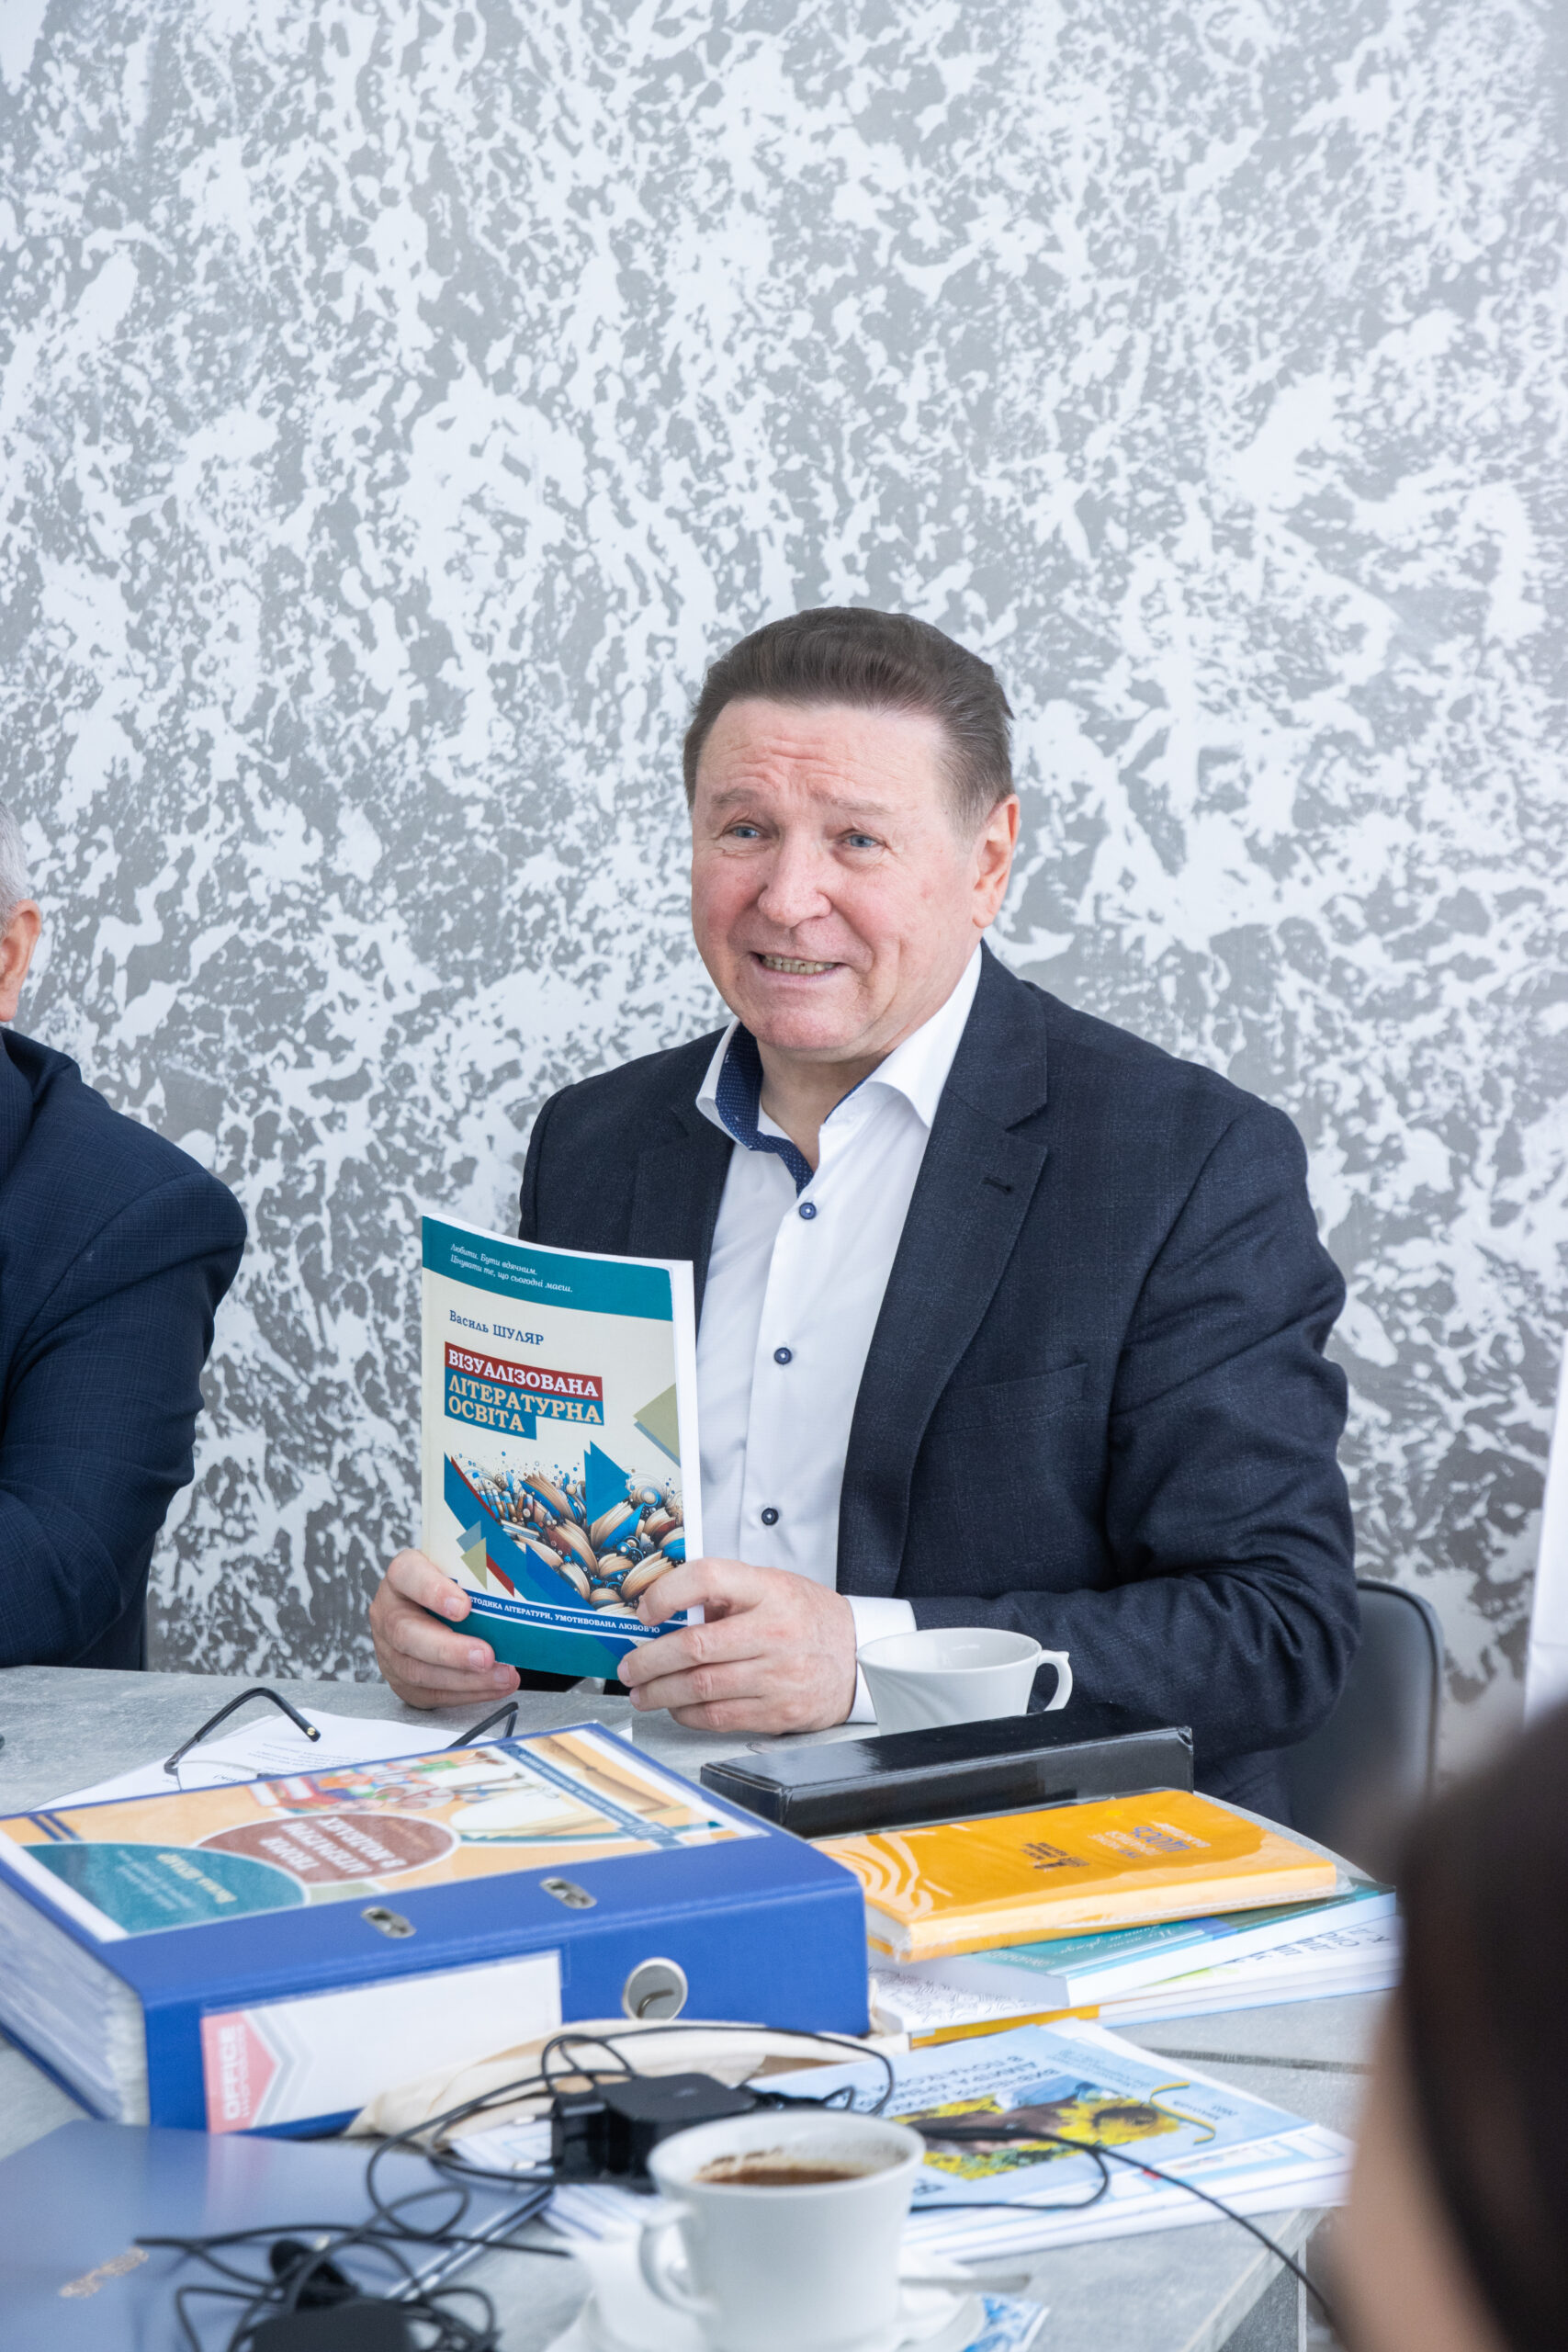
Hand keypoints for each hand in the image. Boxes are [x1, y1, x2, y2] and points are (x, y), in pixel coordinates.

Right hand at [369, 1548, 521, 1707]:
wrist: (429, 1611)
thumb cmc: (452, 1586)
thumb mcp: (461, 1567)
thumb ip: (483, 1569)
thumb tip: (530, 1574)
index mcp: (402, 1575)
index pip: (408, 1574)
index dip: (434, 1591)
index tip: (465, 1606)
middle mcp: (389, 1612)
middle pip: (408, 1634)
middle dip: (451, 1650)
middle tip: (486, 1655)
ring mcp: (390, 1650)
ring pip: (418, 1671)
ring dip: (465, 1678)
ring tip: (501, 1675)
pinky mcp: (402, 1681)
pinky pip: (431, 1693)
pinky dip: (468, 1693)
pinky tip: (494, 1687)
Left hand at [617, 1558, 857, 1733]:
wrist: (856, 1656)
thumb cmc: (804, 1617)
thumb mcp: (769, 1586)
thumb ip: (723, 1594)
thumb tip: (662, 1612)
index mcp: (768, 1590)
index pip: (708, 1579)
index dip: (667, 1593)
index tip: (645, 1612)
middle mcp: (774, 1632)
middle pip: (695, 1646)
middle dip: (649, 1660)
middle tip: (628, 1667)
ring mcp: (778, 1676)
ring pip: (702, 1688)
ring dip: (661, 1692)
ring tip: (642, 1691)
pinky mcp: (779, 1713)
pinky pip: (719, 1717)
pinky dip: (688, 1714)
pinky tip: (676, 1707)